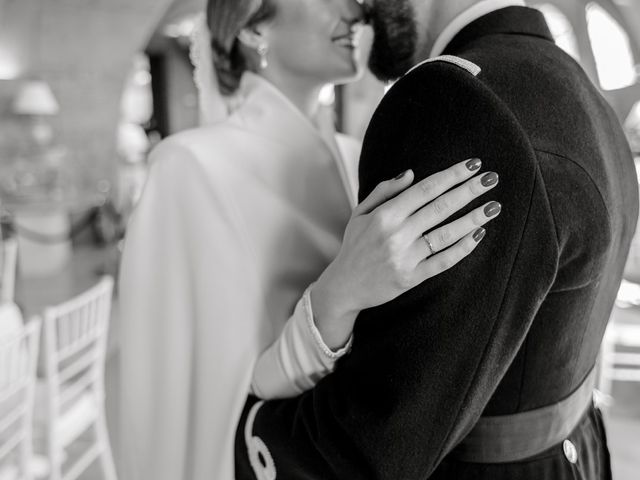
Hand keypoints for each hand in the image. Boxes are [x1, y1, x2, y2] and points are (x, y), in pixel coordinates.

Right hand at [312, 158, 500, 348]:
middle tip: (492, 178)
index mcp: (384, 215)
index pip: (425, 189)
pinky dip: (462, 248)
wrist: (344, 287)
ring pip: (446, 234)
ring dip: (473, 218)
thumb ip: (384, 191)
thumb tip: (411, 173)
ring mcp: (405, 257)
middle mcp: (396, 235)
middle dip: (469, 191)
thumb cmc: (355, 246)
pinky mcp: (412, 277)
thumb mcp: (360, 213)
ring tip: (494, 206)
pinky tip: (479, 234)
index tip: (472, 165)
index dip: (451, 175)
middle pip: (440, 207)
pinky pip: (443, 261)